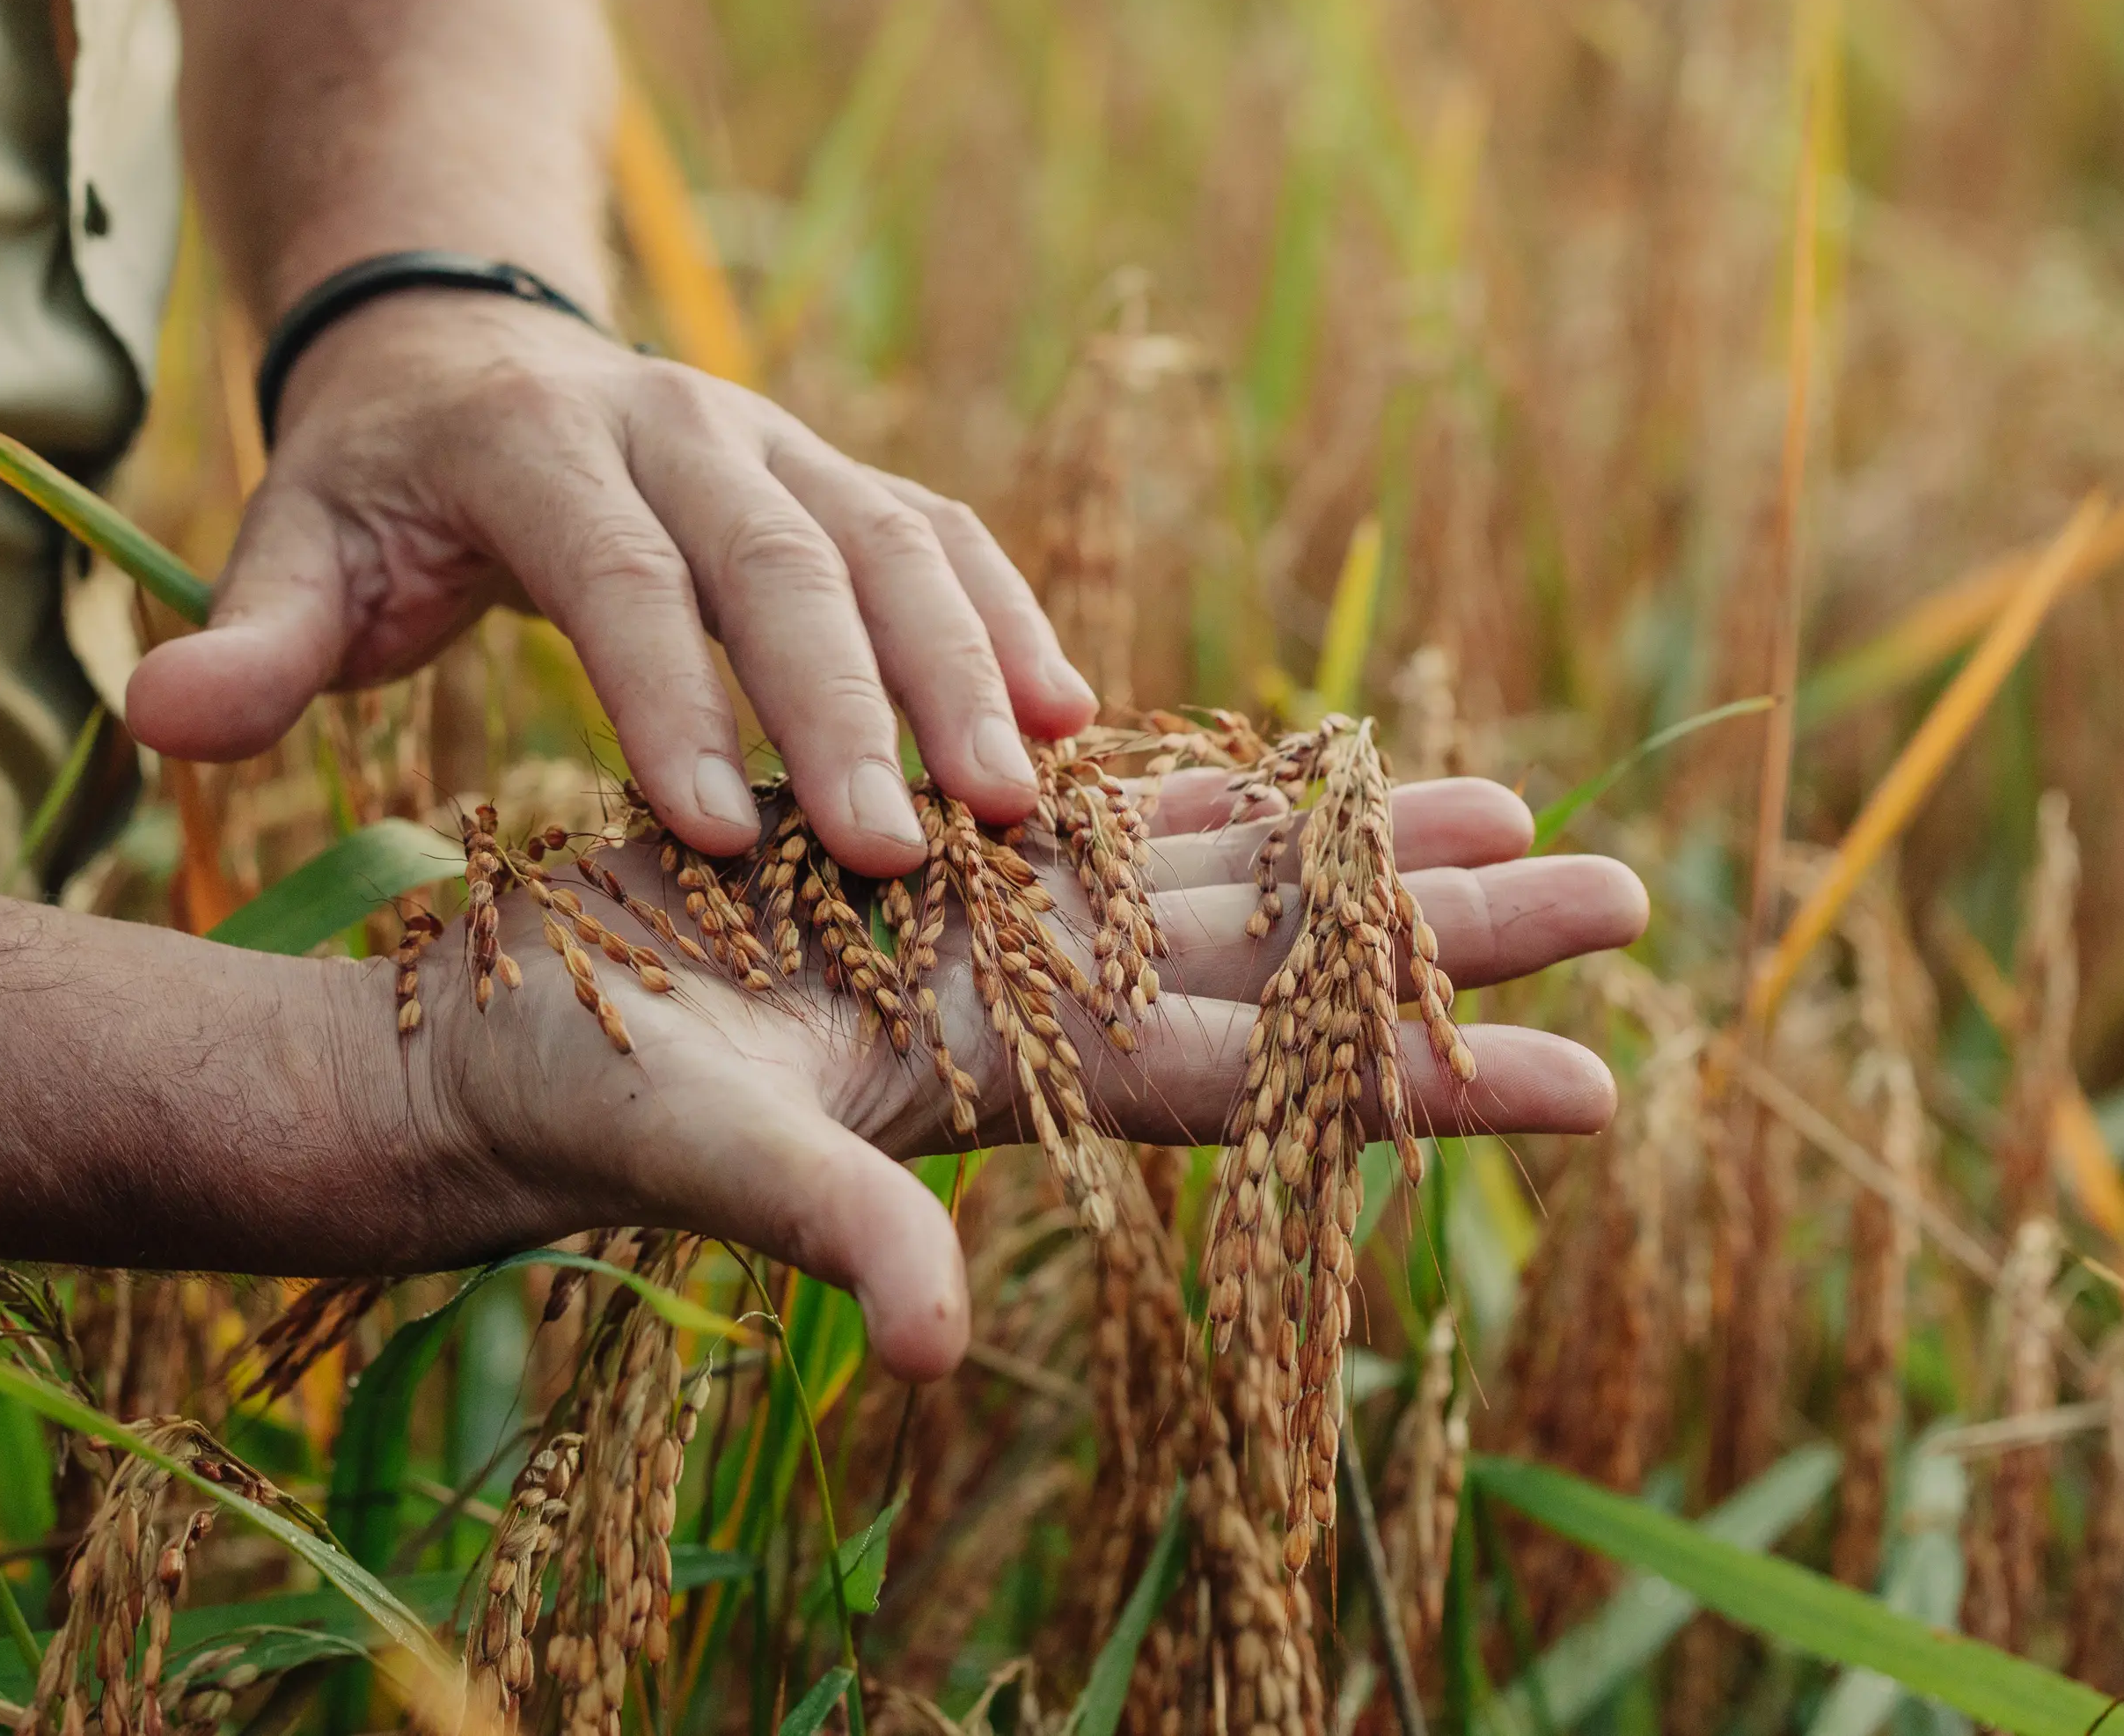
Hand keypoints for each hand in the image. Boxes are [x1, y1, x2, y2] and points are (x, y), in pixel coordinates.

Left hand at [124, 301, 1097, 874]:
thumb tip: (161, 718)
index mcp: (535, 445)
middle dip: (850, 705)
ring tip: (1017, 803)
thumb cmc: (378, 495)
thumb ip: (250, 639)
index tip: (726, 837)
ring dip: (963, 666)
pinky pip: (943, 535)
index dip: (671, 697)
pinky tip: (1071, 724)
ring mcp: (777, 439)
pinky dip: (1007, 619)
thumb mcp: (295, 551)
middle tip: (904, 855)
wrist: (467, 352)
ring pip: (891, 537)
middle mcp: (676, 422)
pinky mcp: (841, 474)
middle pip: (780, 558)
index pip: (615, 572)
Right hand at [368, 777, 1647, 1379]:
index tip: (1607, 1082)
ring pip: (1224, 886)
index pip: (1273, 1085)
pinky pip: (1109, 822)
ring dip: (1364, 858)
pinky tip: (1301, 768)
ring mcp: (997, 936)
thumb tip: (933, 1354)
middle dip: (1454, 939)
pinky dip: (1213, 795)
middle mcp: (1040, 1011)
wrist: (489, 1053)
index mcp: (1023, 1076)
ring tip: (1516, 807)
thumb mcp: (706, 1154)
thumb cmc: (574, 1102)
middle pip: (1292, 973)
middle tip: (1634, 896)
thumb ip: (835, 1228)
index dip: (1434, 1085)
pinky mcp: (935, 866)